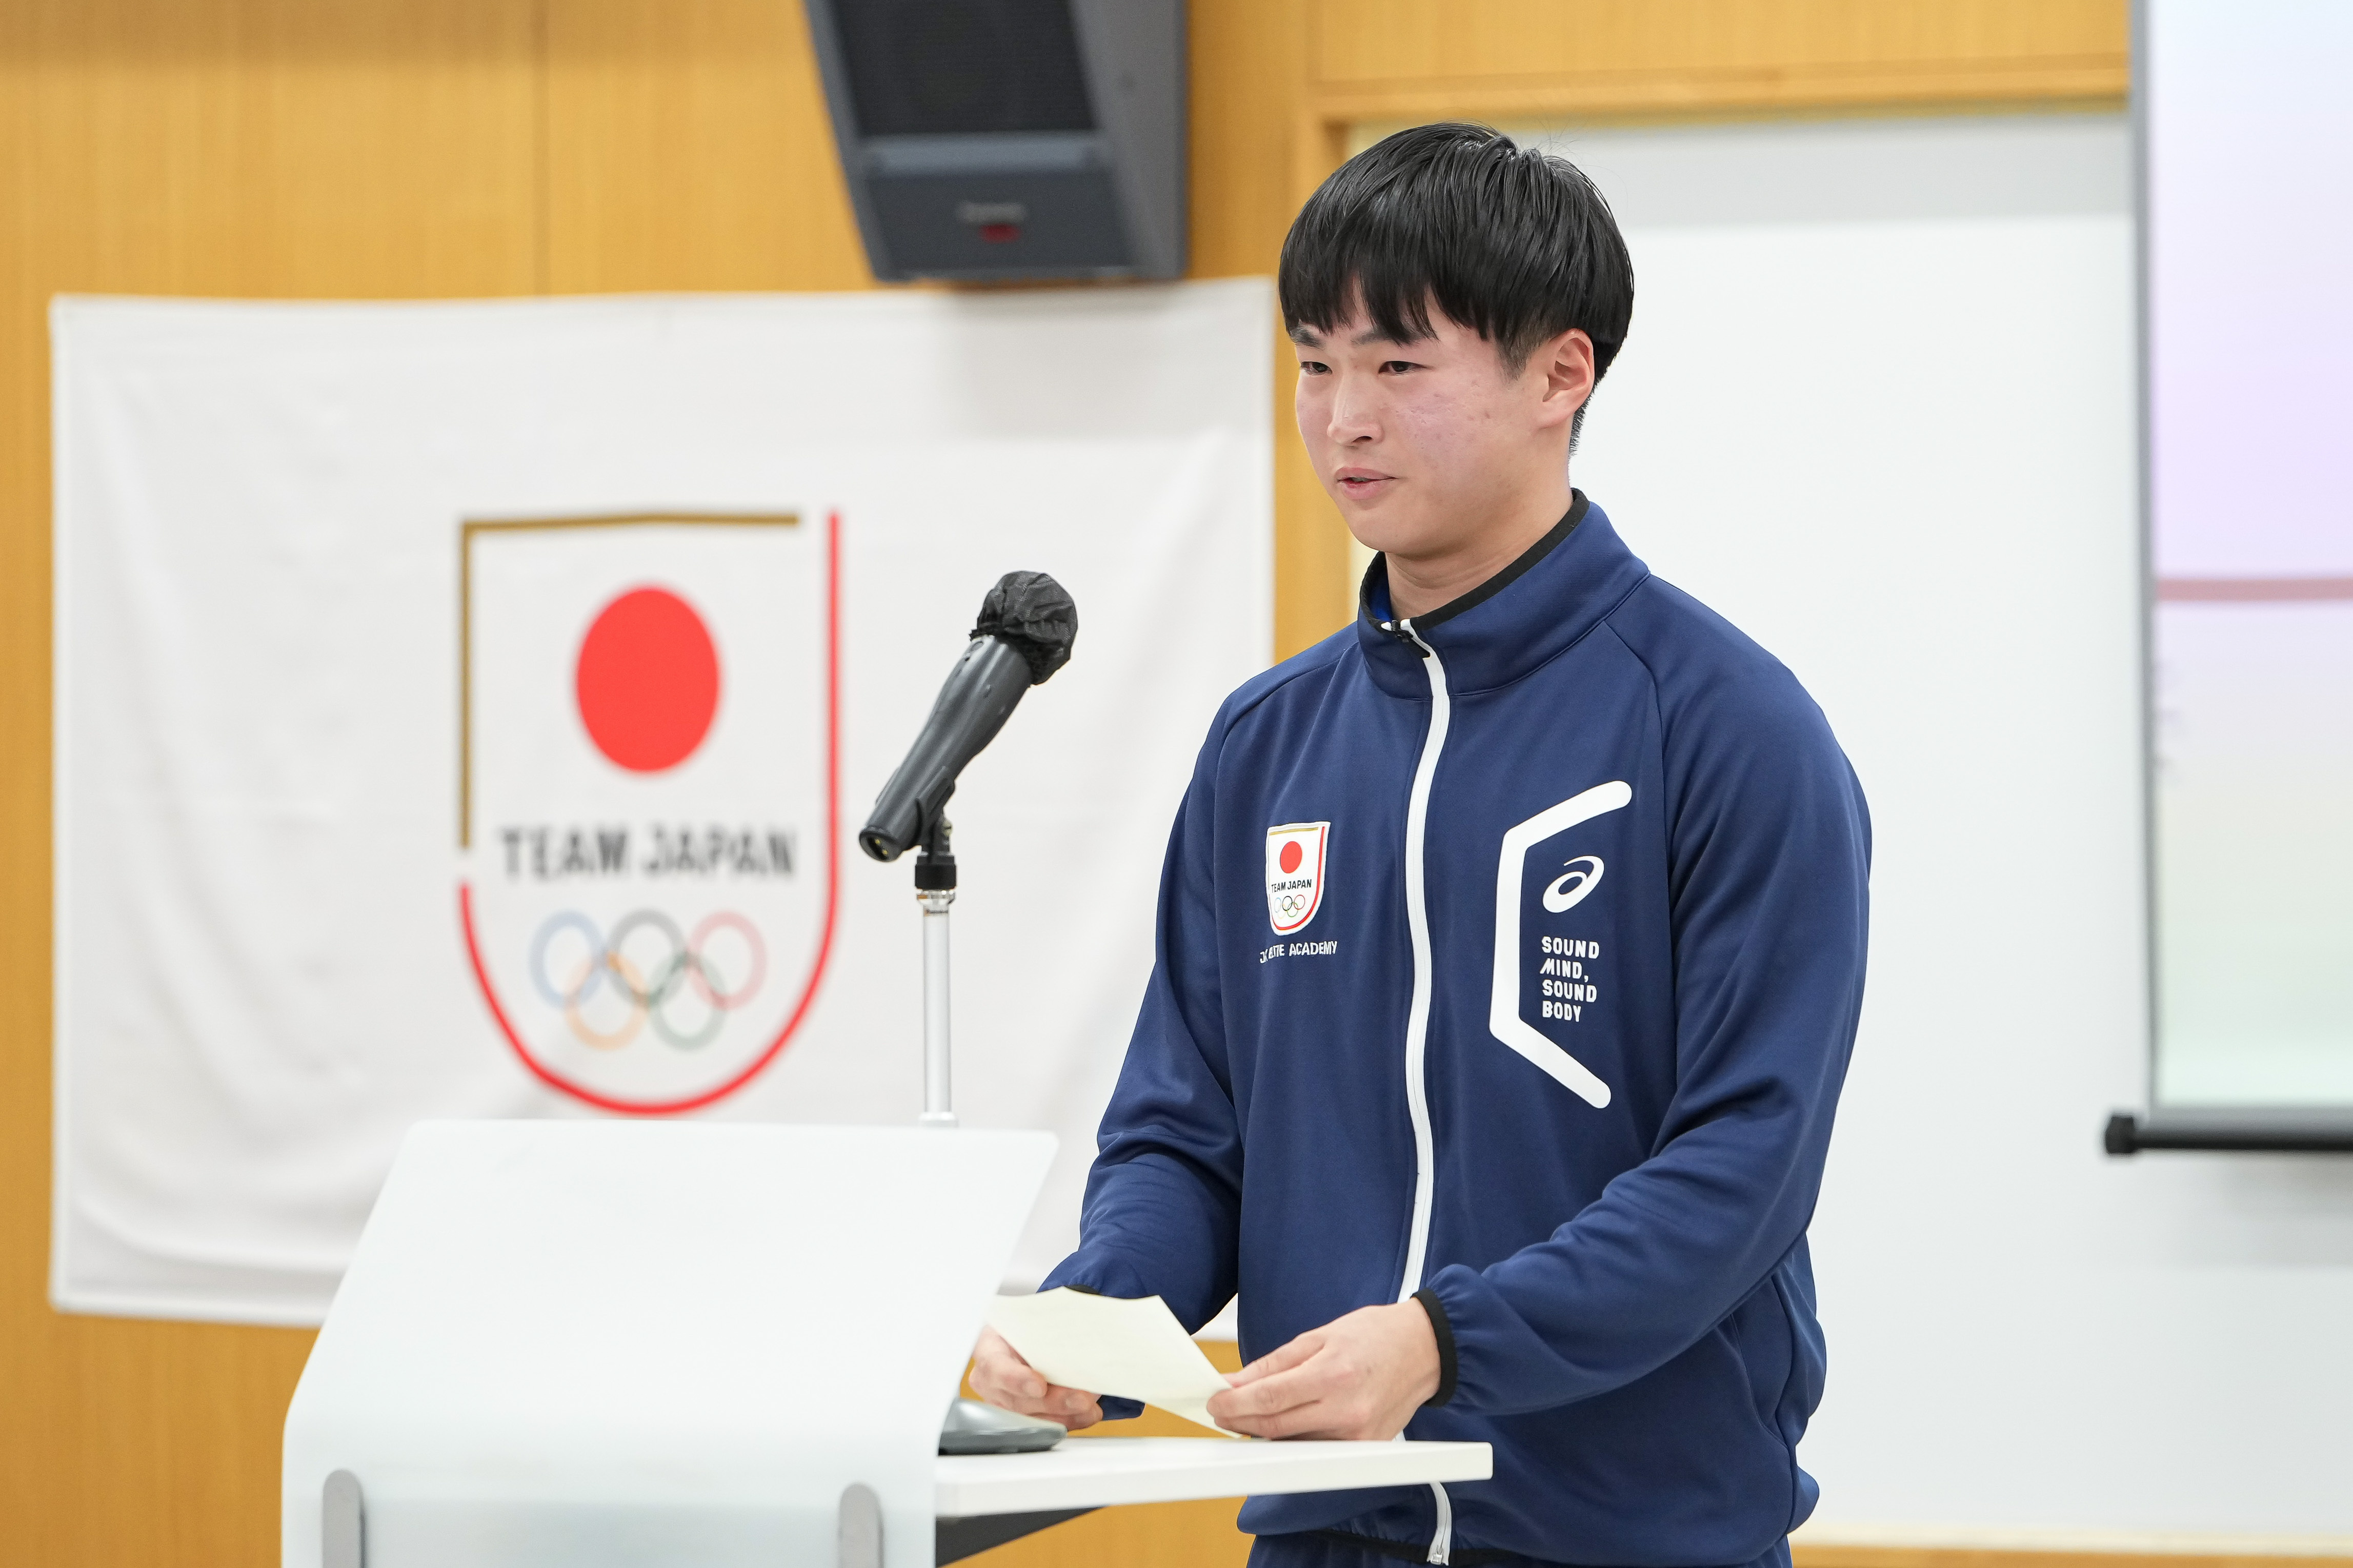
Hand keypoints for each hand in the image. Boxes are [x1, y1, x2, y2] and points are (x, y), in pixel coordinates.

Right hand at [968, 1326, 1103, 1429]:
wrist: (1017, 1337)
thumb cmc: (1023, 1327)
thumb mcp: (1028, 1320)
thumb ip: (1045, 1331)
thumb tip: (1081, 1339)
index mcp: (989, 1350)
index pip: (996, 1368)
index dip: (1017, 1380)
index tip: (1039, 1386)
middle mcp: (991, 1382)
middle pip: (1018, 1401)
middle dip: (1054, 1402)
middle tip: (1081, 1399)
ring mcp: (1004, 1403)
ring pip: (1033, 1418)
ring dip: (1066, 1415)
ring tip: (1089, 1408)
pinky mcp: (1021, 1417)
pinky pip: (1045, 1425)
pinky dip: (1070, 1420)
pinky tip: (1086, 1414)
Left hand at [1206, 1301, 1438, 1439]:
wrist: (1425, 1349)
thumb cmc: (1375, 1335)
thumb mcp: (1319, 1335)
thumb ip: (1274, 1363)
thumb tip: (1236, 1382)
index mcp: (1333, 1375)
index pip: (1268, 1400)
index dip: (1233, 1404)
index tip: (1214, 1401)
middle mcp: (1346, 1411)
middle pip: (1275, 1429)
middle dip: (1240, 1421)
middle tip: (1222, 1410)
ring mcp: (1357, 1436)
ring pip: (1293, 1443)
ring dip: (1264, 1432)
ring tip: (1252, 1411)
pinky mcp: (1365, 1447)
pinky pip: (1316, 1448)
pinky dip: (1294, 1438)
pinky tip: (1287, 1421)